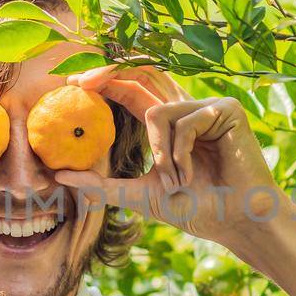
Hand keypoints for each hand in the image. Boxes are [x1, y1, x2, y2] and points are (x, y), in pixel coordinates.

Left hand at [53, 66, 295, 246]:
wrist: (235, 221)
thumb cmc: (196, 210)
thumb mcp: (140, 196)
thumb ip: (102, 185)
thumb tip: (60, 176)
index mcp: (169, 123)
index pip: (133, 89)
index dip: (105, 80)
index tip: (72, 85)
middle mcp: (187, 107)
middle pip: (143, 74)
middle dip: (109, 74)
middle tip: (80, 84)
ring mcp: (208, 106)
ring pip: (157, 111)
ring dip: (159, 153)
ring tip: (176, 181)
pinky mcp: (226, 109)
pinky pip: (183, 121)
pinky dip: (179, 153)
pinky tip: (193, 173)